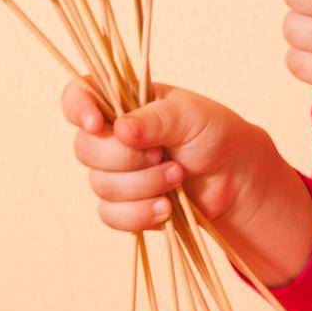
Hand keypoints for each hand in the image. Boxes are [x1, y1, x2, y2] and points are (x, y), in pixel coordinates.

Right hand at [60, 79, 272, 232]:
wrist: (234, 178)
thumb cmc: (213, 134)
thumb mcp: (190, 116)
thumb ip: (156, 120)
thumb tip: (120, 129)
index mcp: (125, 103)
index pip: (79, 96)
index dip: (78, 108)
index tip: (96, 124)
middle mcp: (113, 136)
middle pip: (85, 148)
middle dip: (126, 158)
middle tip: (163, 154)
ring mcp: (116, 172)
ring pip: (100, 185)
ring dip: (142, 186)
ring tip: (178, 177)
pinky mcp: (124, 205)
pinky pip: (111, 215)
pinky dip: (140, 213)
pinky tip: (167, 208)